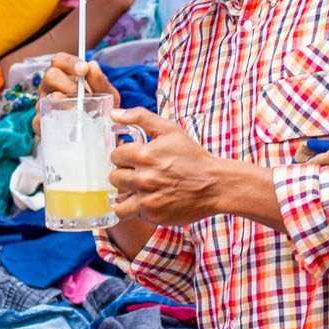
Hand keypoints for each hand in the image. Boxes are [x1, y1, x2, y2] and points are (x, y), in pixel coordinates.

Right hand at [37, 55, 119, 129]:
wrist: (99, 136)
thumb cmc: (101, 110)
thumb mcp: (107, 95)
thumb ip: (100, 82)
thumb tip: (92, 65)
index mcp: (65, 76)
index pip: (59, 60)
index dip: (69, 62)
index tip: (84, 69)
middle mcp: (50, 87)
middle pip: (50, 75)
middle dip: (68, 84)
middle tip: (82, 95)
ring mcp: (43, 105)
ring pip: (44, 98)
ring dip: (62, 104)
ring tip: (78, 112)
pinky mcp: (40, 124)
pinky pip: (39, 120)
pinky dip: (54, 122)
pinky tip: (68, 126)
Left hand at [108, 109, 230, 226]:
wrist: (215, 184)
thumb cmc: (192, 157)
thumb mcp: (169, 130)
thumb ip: (140, 118)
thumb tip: (113, 114)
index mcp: (143, 154)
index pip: (115, 156)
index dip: (124, 157)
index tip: (134, 160)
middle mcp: (142, 177)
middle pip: (114, 177)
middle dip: (124, 174)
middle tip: (139, 175)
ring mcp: (146, 198)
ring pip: (118, 199)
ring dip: (126, 195)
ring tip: (138, 191)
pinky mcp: (152, 215)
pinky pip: (131, 213)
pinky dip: (137, 208)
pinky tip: (150, 201)